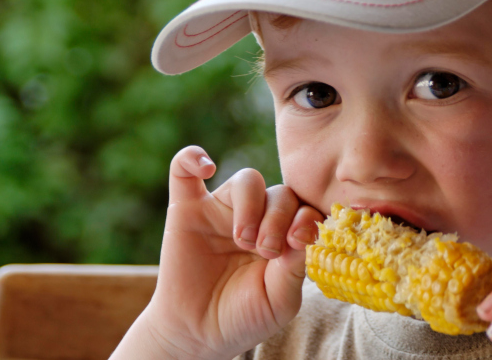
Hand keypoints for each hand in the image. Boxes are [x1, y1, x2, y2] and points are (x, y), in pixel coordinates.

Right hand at [114, 146, 322, 359]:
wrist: (198, 333)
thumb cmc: (244, 317)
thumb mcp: (280, 299)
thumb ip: (295, 267)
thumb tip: (307, 232)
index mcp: (285, 235)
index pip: (305, 209)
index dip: (307, 217)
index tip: (299, 241)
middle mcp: (258, 216)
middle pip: (280, 192)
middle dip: (278, 219)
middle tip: (265, 251)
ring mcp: (222, 210)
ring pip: (247, 180)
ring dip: (251, 205)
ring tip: (243, 239)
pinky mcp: (186, 208)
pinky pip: (184, 170)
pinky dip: (193, 158)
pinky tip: (206, 167)